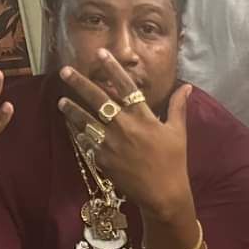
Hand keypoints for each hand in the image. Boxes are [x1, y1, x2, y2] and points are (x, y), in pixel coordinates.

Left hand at [57, 51, 192, 222]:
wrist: (163, 194)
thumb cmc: (174, 162)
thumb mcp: (178, 132)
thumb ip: (178, 107)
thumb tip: (187, 87)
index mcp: (143, 117)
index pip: (126, 86)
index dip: (113, 68)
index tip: (101, 54)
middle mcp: (124, 126)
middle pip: (98, 99)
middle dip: (80, 83)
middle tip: (65, 71)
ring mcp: (111, 143)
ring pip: (85, 120)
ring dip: (72, 109)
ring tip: (61, 101)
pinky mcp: (103, 159)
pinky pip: (87, 143)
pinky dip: (78, 134)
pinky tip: (72, 128)